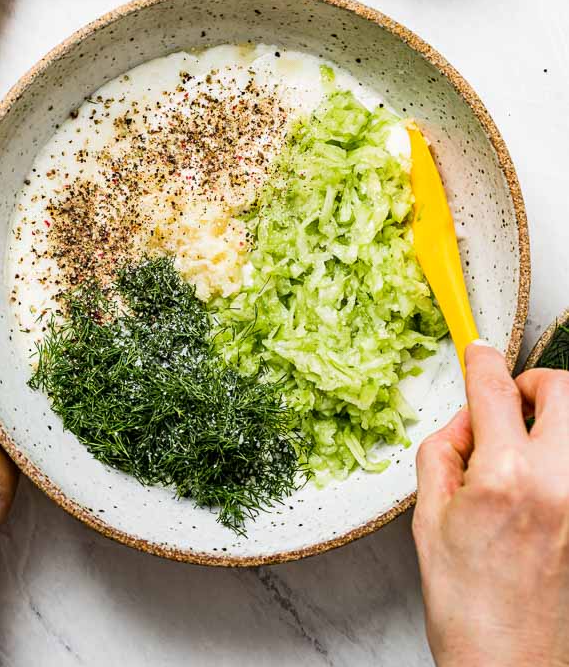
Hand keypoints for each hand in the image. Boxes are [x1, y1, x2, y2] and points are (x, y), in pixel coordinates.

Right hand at [414, 342, 568, 666]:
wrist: (509, 664)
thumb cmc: (468, 605)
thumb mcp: (429, 517)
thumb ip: (444, 450)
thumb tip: (466, 419)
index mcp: (507, 478)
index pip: (496, 389)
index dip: (481, 360)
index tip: (476, 350)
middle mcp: (558, 483)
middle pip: (563, 389)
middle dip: (533, 382)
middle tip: (509, 400)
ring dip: (552, 417)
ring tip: (523, 444)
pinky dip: (559, 453)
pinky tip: (536, 479)